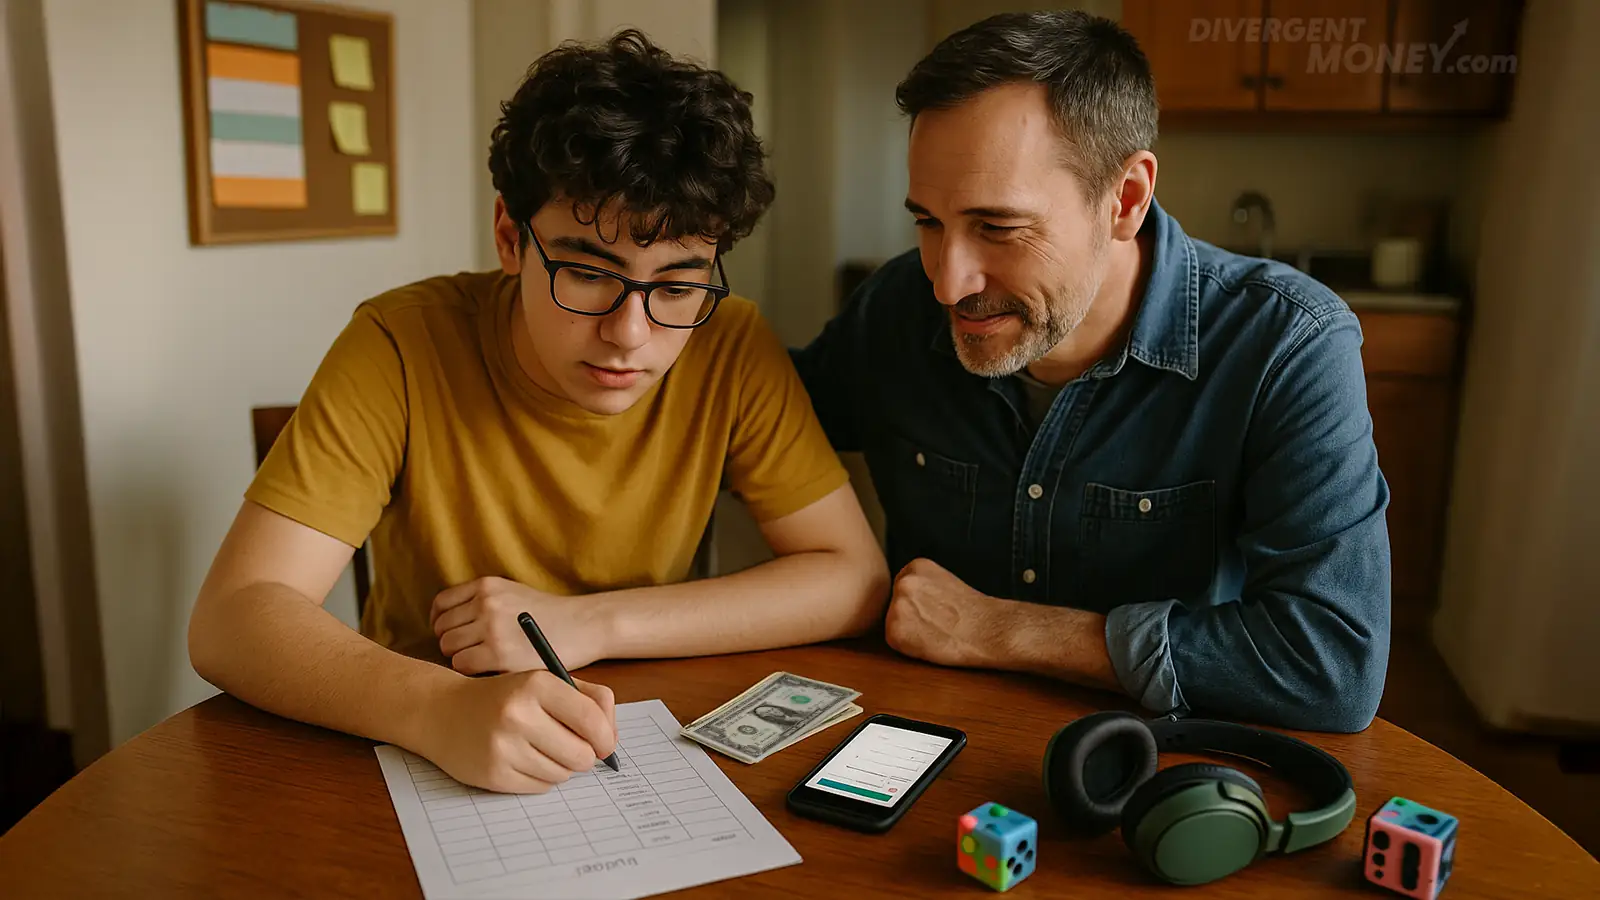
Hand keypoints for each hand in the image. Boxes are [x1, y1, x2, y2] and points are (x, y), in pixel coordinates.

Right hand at [418, 669, 616, 792]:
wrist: (442, 711)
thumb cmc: (503, 696)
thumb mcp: (544, 681)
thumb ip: (587, 700)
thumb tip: (611, 738)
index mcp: (536, 684)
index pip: (591, 719)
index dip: (606, 737)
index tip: (605, 744)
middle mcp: (519, 714)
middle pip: (581, 754)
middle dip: (583, 755)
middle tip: (571, 747)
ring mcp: (504, 746)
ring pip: (562, 774)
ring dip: (560, 767)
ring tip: (541, 750)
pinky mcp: (493, 774)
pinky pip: (540, 787)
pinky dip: (539, 778)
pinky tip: (522, 760)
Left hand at [431, 577, 605, 674]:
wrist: (584, 625)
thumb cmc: (550, 615)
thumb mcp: (513, 593)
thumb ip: (483, 601)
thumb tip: (448, 622)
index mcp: (487, 586)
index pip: (441, 605)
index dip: (441, 622)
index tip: (451, 633)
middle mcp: (485, 603)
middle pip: (442, 629)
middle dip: (452, 643)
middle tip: (469, 652)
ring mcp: (491, 628)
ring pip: (449, 648)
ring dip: (461, 658)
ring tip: (481, 661)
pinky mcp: (498, 654)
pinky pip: (463, 665)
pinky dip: (471, 670)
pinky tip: (488, 670)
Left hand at [884, 558, 1010, 667]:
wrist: (989, 631)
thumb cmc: (974, 612)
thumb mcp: (945, 581)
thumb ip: (922, 584)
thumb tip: (904, 599)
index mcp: (916, 565)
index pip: (902, 588)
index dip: (918, 604)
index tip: (937, 610)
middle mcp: (903, 581)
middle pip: (895, 604)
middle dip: (911, 616)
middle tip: (936, 623)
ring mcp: (897, 605)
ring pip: (893, 622)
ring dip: (909, 631)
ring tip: (935, 631)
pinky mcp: (895, 631)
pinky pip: (894, 642)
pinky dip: (909, 647)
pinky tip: (931, 642)